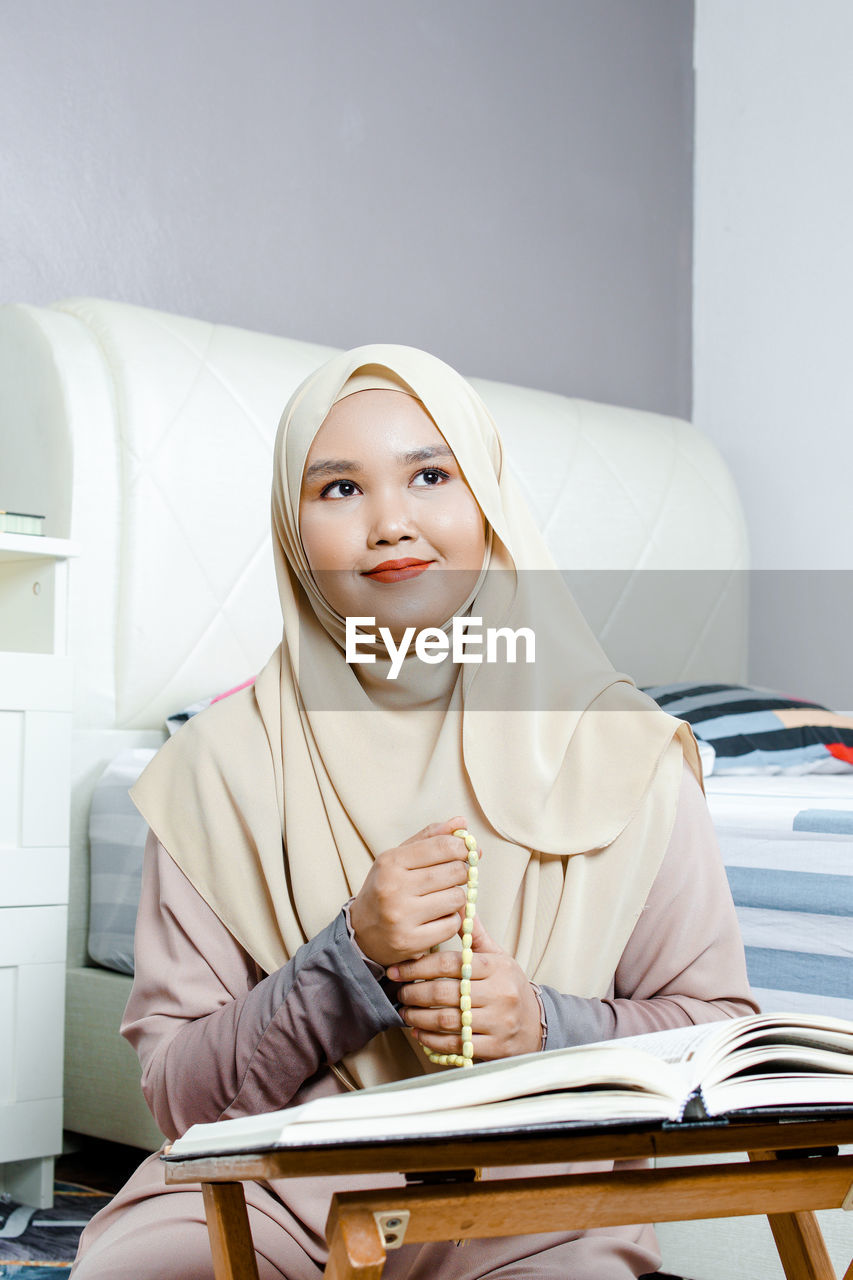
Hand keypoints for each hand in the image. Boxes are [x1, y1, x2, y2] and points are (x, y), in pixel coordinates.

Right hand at [349, 818, 470, 967]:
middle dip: (462, 872)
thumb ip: (430, 838)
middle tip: (454, 876)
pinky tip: (437, 918)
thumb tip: (462, 822)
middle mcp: (394, 887)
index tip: (466, 851)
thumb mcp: (399, 858)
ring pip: (456, 899)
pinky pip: (451, 925)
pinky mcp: (411, 941)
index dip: (463, 847)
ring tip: (441, 899)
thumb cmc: (386, 889)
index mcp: (391, 862)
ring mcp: (402, 916)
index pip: (442, 846)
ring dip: (456, 898)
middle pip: (455, 872)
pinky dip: (451, 920)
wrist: (361, 932)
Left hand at [389, 916, 541, 1060]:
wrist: (537, 1023)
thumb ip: (476, 935)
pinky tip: (420, 1033)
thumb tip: (459, 904)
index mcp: (496, 967)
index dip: (418, 967)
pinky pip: (456, 1045)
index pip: (449, 963)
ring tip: (406, 1012)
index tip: (398, 970)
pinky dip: (433, 1040)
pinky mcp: (495, 1047)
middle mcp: (498, 993)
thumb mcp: (498, 957)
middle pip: (444, 993)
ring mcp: (497, 1022)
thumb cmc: (510, 986)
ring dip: (419, 1018)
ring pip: (447, 1020)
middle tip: (400, 993)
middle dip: (414, 993)